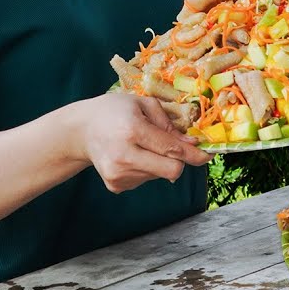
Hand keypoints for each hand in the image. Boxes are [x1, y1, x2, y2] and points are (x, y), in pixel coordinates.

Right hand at [73, 93, 210, 193]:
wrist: (81, 130)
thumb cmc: (114, 111)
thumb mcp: (142, 104)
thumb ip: (168, 124)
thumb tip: (191, 144)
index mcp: (132, 130)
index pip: (172, 150)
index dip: (194, 154)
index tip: (207, 156)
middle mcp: (124, 156)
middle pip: (171, 171)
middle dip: (179, 162)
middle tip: (174, 148)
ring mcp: (118, 174)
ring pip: (159, 175)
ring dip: (158, 162)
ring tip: (140, 145)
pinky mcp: (115, 185)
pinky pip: (145, 180)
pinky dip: (145, 168)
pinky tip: (130, 155)